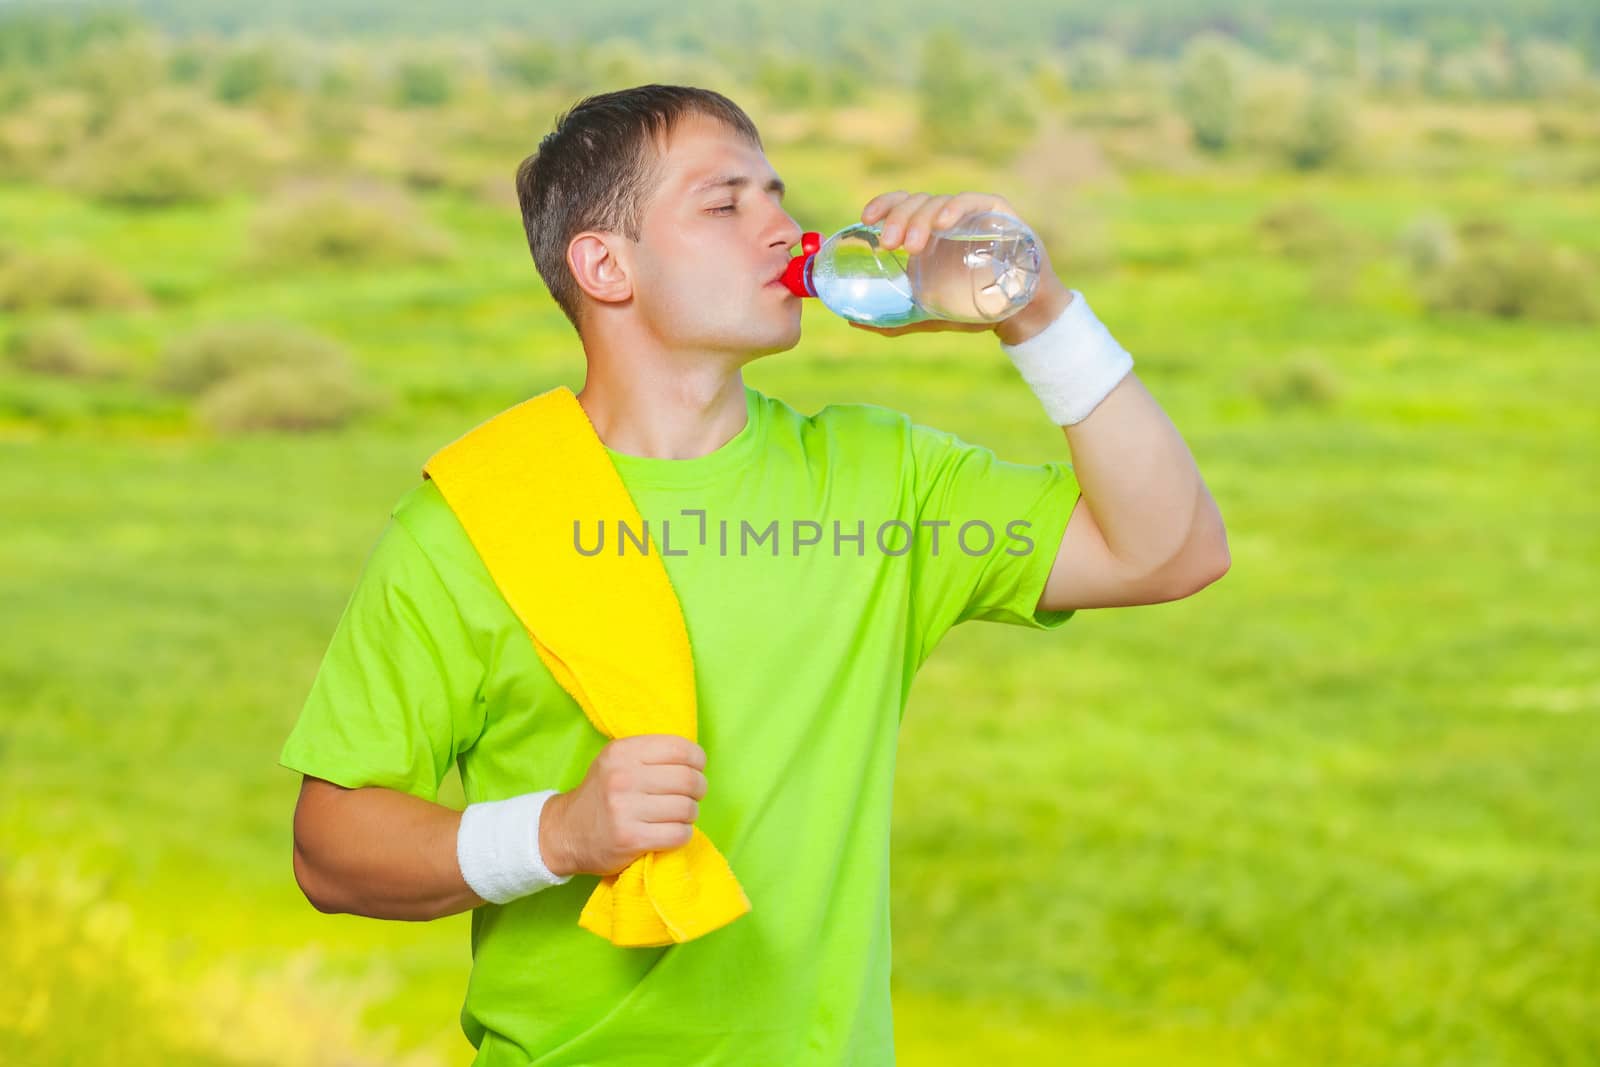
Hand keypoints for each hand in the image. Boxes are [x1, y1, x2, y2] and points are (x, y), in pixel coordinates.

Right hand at [541, 734, 708, 877]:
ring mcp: (625, 809)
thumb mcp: (616, 761)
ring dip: (690, 814)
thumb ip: (649, 754)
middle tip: (692, 795)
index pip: (679, 748)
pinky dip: (683, 834)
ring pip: (686, 808)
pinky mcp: (630, 839)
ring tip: (679, 815)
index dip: (697, 760)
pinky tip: (672, 832)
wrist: (564, 832)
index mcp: (622, 752)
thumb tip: (695, 758)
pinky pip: (678, 834)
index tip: (696, 769)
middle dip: (698, 789)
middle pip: (687, 779)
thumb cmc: (601, 793)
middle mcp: (622, 777)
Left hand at [849, 189, 1068, 340]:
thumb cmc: (974, 309)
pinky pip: (974, 202)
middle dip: (898, 219)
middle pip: (917, 203)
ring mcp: (973, 214)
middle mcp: (948, 218)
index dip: (884, 205)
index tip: (866, 220)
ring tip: (911, 247)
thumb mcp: (929, 315)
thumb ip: (894, 319)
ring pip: (939, 203)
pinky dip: (956, 208)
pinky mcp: (999, 214)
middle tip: (889, 245)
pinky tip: (944, 223)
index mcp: (930, 232)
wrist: (1019, 316)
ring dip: (921, 219)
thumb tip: (852, 320)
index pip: (902, 205)